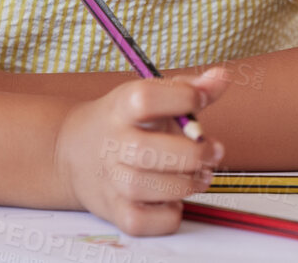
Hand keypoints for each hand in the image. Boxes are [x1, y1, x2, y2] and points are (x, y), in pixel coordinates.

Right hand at [52, 67, 231, 234]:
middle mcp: (111, 143)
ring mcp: (109, 180)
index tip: (200, 101)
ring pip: (141, 187)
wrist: (74, 152)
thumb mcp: (150, 97)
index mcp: (120, 108)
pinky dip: (165, 216)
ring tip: (201, 176)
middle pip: (143, 150)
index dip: (180, 98)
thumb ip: (188, 89)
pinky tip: (176, 200)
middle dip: (190, 153)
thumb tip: (223, 76)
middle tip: (213, 151)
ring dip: (183, 184)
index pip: (144, 98)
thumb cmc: (126, 122)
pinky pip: (140, 222)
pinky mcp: (114, 211)